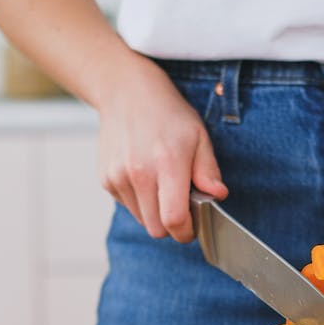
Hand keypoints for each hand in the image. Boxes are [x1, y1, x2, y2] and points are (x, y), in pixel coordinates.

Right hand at [96, 57, 227, 241]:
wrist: (125, 92)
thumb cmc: (167, 114)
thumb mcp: (198, 136)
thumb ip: (208, 170)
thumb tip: (217, 195)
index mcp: (167, 163)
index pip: (174, 220)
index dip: (186, 231)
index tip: (193, 226)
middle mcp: (139, 173)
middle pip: (156, 229)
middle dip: (172, 225)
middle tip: (181, 206)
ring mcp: (118, 177)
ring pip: (142, 220)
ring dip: (155, 212)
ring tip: (162, 185)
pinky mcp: (106, 179)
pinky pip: (128, 206)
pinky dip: (140, 201)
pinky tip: (145, 176)